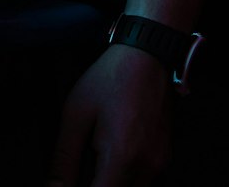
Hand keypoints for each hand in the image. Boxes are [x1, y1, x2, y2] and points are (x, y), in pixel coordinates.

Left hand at [45, 43, 174, 186]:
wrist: (148, 54)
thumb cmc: (112, 78)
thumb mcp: (76, 114)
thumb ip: (63, 160)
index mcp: (122, 157)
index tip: (69, 184)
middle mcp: (146, 167)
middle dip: (97, 185)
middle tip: (84, 165)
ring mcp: (159, 164)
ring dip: (111, 182)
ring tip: (97, 157)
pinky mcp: (165, 159)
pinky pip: (142, 182)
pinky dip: (124, 177)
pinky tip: (114, 155)